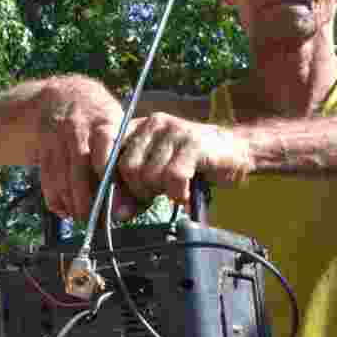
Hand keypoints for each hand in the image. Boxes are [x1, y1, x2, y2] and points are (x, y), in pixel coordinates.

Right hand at [35, 77, 140, 220]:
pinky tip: (64, 211)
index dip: (109, 177)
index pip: (106, 150)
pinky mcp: (43, 147)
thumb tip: (138, 191)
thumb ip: (127, 153)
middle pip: (81, 169)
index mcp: (104, 122)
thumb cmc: (102, 118)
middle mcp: (79, 129)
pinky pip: (47, 176)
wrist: (64, 94)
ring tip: (84, 220)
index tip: (116, 201)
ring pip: (62, 175)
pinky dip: (54, 196)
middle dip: (89, 198)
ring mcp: (58, 138)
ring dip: (71, 202)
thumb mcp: (119, 124)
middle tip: (99, 221)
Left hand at [113, 112, 252, 206]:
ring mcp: (175, 131)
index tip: (107, 189)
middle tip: (157, 194)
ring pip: (150, 174)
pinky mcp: (194, 143)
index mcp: (140, 126)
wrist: (237, 151)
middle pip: (127, 166)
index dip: (99, 163)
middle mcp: (154, 123)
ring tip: (176, 191)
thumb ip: (136, 189)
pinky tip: (186, 193)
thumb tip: (117, 214)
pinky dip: (178, 193)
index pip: (105, 137)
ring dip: (162, 192)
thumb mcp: (159, 174)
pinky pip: (173, 177)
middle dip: (139, 190)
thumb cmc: (195, 165)